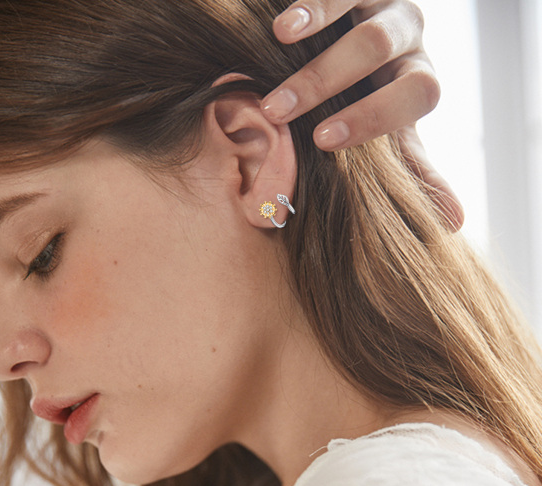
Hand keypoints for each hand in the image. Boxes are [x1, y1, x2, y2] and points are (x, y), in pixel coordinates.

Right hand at [262, 0, 463, 229]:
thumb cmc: (367, 100)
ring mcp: (382, 3)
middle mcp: (408, 37)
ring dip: (313, 64)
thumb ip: (414, 169)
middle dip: (327, 85)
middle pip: (381, 52)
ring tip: (272, 93)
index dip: (373, 117)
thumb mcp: (390, 134)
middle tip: (281, 115)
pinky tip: (281, 31)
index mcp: (417, 77)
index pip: (417, 93)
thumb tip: (454, 222)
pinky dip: (310, 10)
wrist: (348, 45)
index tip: (322, 141)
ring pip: (363, 27)